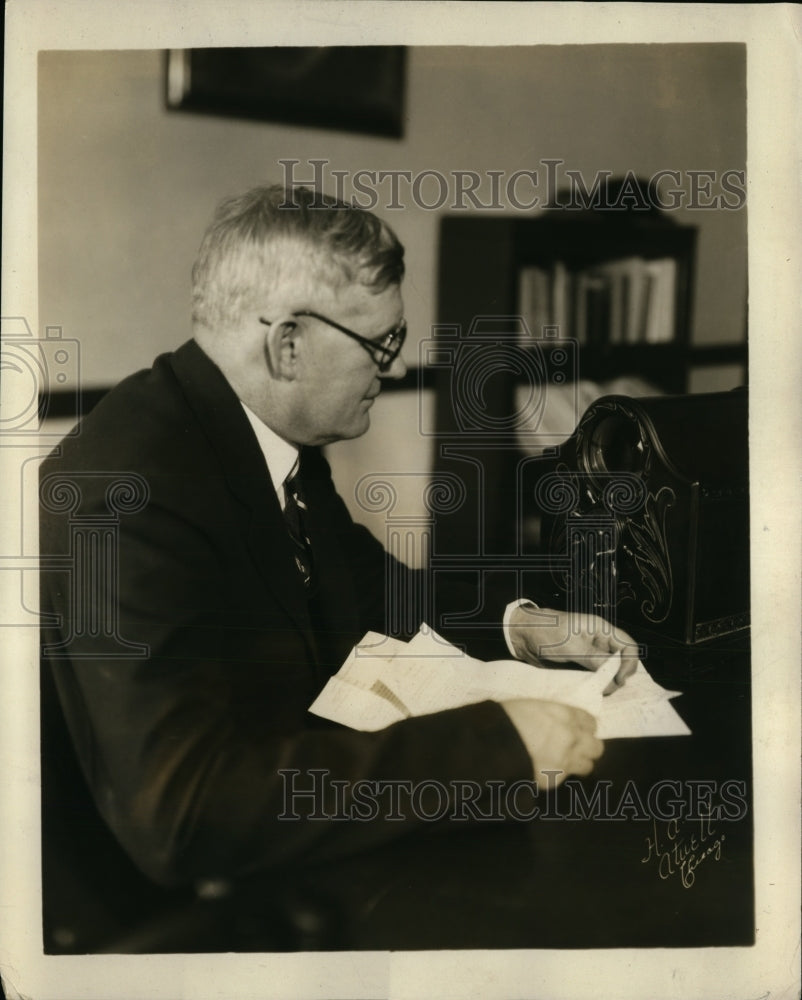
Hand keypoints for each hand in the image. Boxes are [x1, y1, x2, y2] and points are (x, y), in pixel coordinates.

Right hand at [501, 698, 602, 787]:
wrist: (493, 742)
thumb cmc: (507, 717)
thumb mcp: (533, 707)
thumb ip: (553, 716)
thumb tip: (557, 724)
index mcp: (565, 714)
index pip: (591, 723)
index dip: (585, 728)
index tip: (579, 730)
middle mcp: (572, 737)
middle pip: (596, 747)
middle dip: (588, 748)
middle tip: (575, 748)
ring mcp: (566, 760)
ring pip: (587, 765)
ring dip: (578, 763)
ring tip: (563, 762)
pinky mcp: (556, 779)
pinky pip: (565, 777)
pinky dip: (557, 774)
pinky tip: (545, 769)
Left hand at [508, 604, 638, 694]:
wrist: (521, 636)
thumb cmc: (545, 632)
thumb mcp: (570, 645)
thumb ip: (593, 659)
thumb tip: (612, 676)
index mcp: (600, 630)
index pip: (627, 646)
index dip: (629, 663)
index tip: (619, 681)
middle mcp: (599, 643)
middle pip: (620, 662)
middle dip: (618, 677)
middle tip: (606, 691)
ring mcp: (590, 655)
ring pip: (608, 672)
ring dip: (606, 684)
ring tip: (598, 694)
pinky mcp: (580, 666)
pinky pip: (594, 677)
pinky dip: (595, 686)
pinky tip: (591, 694)